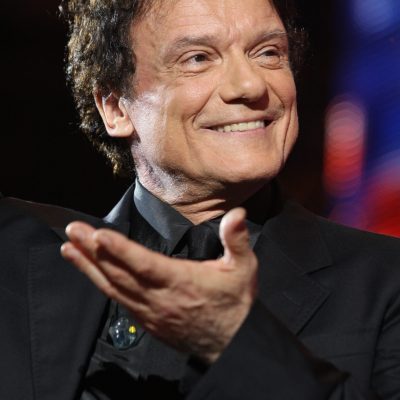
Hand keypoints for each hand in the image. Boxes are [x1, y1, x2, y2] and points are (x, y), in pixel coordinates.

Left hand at [61, 208, 257, 362]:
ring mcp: (150, 312)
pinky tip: (90, 272)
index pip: (145, 264)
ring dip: (89, 267)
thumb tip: (236, 214)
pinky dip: (101, 284)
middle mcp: (160, 298)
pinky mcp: (147, 320)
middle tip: (73, 231)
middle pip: (120, 274)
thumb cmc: (236, 303)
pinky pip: (119, 300)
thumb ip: (236, 240)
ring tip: (69, 249)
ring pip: (113, 288)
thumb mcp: (244, 268)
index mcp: (182, 282)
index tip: (98, 235)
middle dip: (93, 251)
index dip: (120, 250)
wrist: (231, 342)